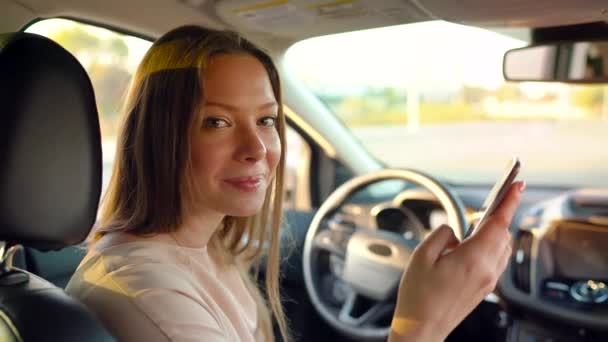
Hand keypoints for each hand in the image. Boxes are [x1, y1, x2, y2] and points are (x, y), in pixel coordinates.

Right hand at [389, 181, 524, 341]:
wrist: (422, 327)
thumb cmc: (419, 296)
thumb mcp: (422, 256)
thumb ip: (442, 234)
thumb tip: (455, 231)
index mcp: (473, 259)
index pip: (498, 223)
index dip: (509, 201)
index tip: (517, 185)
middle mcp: (486, 270)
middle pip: (502, 233)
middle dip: (499, 214)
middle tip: (493, 199)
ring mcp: (488, 281)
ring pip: (501, 246)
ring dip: (494, 231)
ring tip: (479, 222)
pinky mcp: (484, 288)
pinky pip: (496, 259)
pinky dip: (491, 245)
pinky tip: (474, 243)